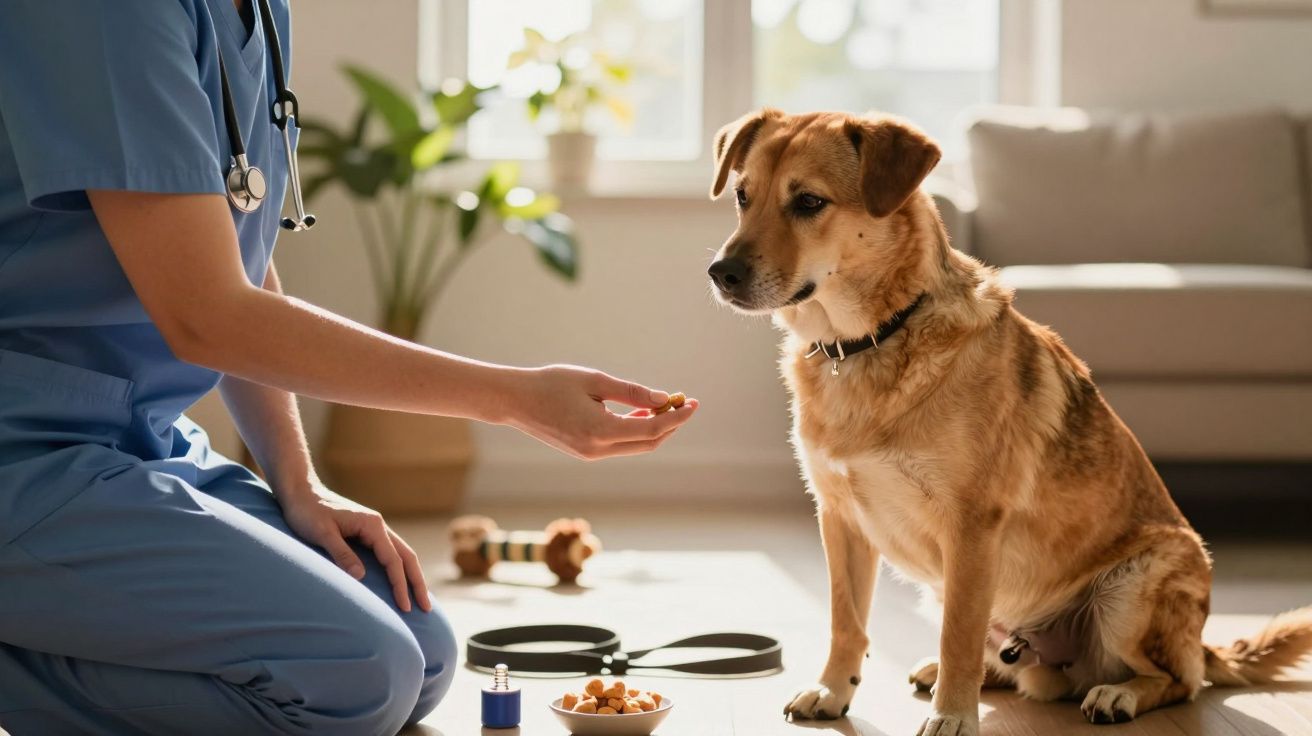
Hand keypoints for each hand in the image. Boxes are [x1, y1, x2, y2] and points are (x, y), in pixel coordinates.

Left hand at [279, 483, 430, 612]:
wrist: (300, 492)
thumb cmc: (307, 512)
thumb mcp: (322, 533)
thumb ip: (342, 554)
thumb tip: (360, 577)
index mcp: (372, 525)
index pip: (393, 560)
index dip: (400, 585)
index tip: (405, 607)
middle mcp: (378, 526)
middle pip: (407, 556)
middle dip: (417, 583)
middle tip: (426, 608)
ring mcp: (373, 529)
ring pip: (401, 554)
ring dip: (412, 576)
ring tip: (420, 598)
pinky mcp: (366, 533)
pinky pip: (389, 553)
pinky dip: (399, 568)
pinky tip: (399, 580)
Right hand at [508, 365, 697, 460]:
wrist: (515, 401)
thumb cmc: (552, 384)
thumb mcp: (595, 381)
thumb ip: (631, 392)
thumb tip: (663, 399)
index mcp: (600, 430)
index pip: (652, 428)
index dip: (677, 417)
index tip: (692, 403)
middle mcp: (598, 449)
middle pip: (648, 443)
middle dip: (670, 425)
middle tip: (682, 403)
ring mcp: (591, 454)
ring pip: (635, 446)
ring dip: (654, 427)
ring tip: (664, 403)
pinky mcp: (585, 452)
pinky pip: (620, 445)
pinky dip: (635, 430)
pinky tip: (641, 412)